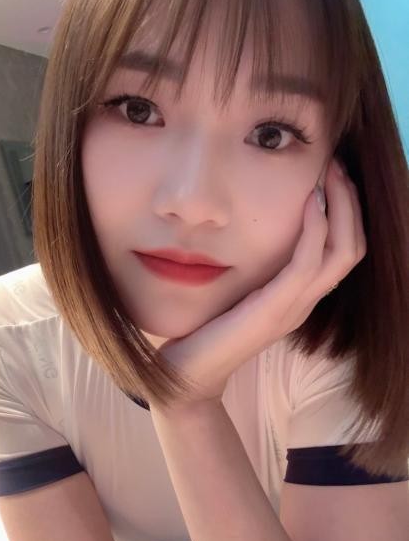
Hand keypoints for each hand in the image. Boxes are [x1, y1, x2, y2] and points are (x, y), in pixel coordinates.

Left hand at [149, 157, 366, 414]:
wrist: (187, 375)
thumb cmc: (206, 329)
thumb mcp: (236, 290)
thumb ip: (252, 266)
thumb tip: (245, 226)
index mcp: (298, 296)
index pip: (342, 250)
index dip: (346, 212)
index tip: (330, 174)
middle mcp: (304, 302)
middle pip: (352, 248)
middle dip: (350, 203)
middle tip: (337, 165)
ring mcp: (294, 308)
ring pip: (342, 253)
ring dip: (341, 208)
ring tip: (330, 173)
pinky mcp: (275, 311)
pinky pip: (307, 264)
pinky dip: (314, 230)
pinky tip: (308, 202)